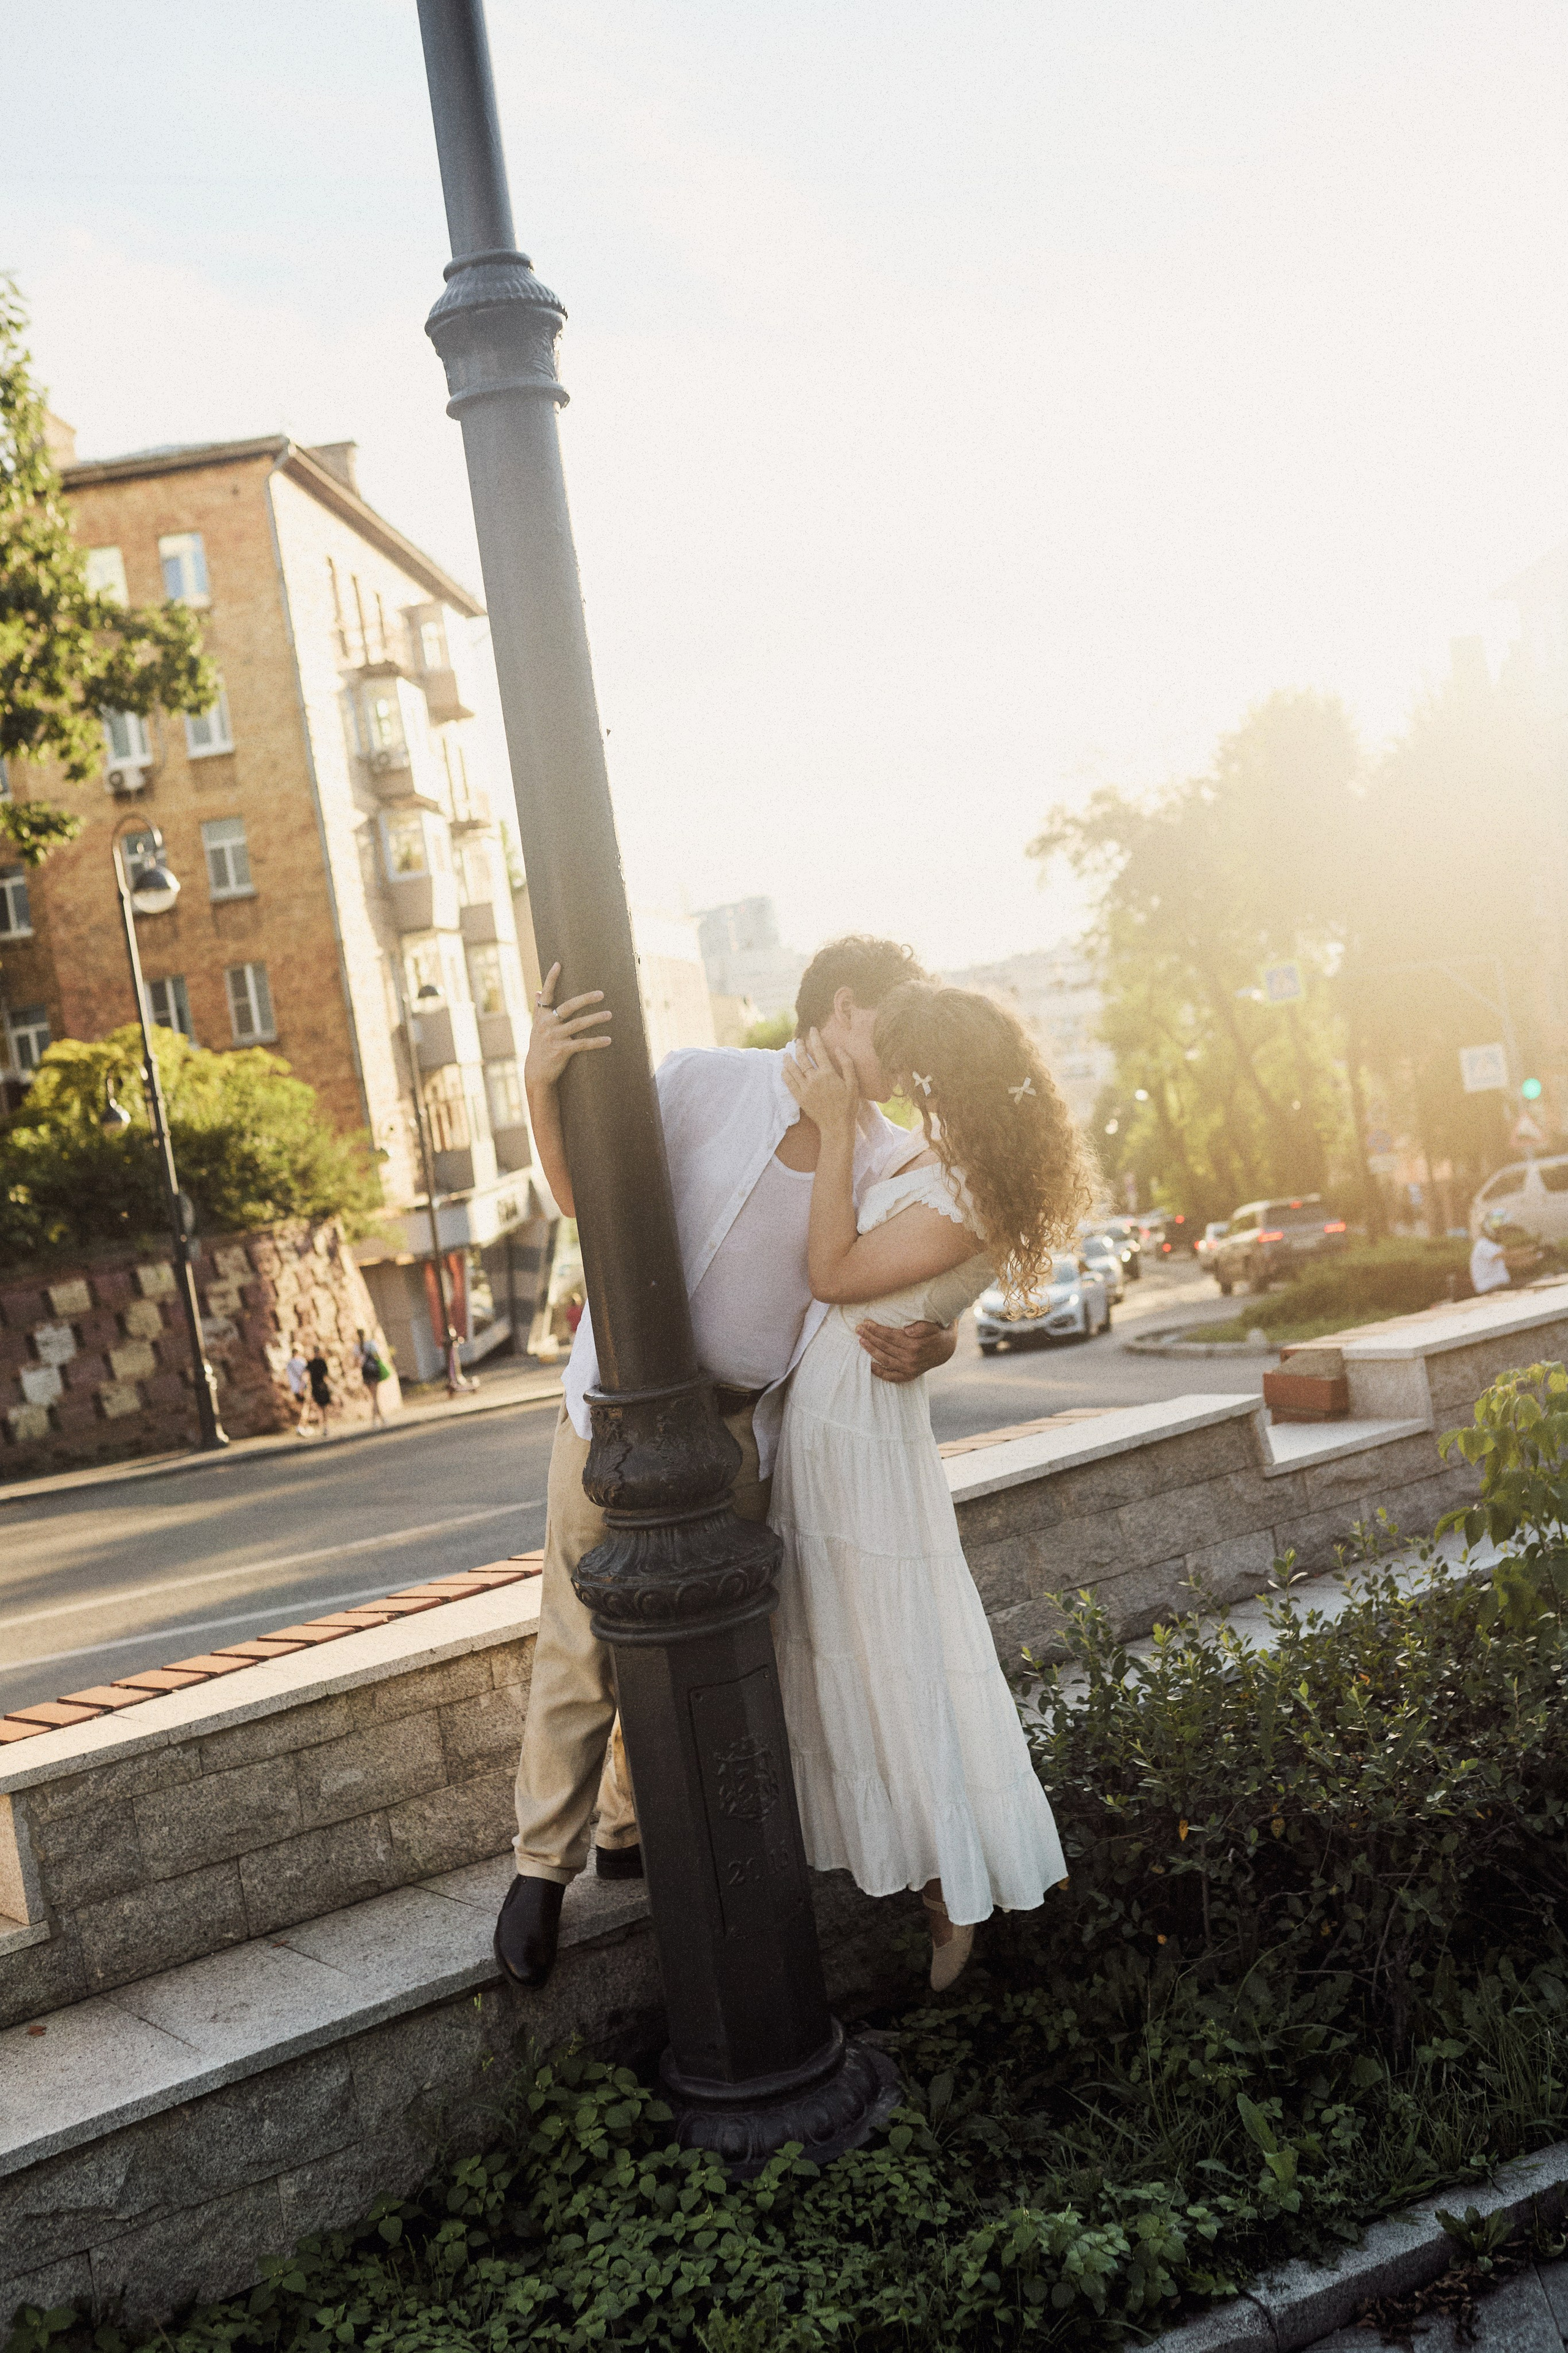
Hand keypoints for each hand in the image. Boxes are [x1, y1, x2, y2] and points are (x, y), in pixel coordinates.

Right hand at [524, 962, 610, 1091]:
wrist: (537, 1071)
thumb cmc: (539, 1045)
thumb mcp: (536, 1026)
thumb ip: (539, 1009)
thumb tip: (537, 991)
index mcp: (541, 1016)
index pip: (546, 994)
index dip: (551, 978)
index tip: (558, 964)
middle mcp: (546, 1024)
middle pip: (567, 1007)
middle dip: (585, 999)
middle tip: (601, 994)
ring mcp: (554, 1037)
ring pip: (578, 1024)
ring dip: (595, 1018)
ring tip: (610, 1014)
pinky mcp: (562, 1051)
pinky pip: (582, 1044)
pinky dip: (596, 1042)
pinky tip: (608, 1039)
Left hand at [782, 1027, 858, 1136]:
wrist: (836, 1125)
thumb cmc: (847, 1105)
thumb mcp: (853, 1083)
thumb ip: (847, 1064)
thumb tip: (838, 1049)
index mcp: (828, 1073)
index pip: (819, 1050)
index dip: (815, 1038)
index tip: (812, 1029)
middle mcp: (814, 1079)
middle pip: (803, 1057)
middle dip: (799, 1046)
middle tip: (798, 1040)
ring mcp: (805, 1089)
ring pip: (792, 1069)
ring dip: (789, 1058)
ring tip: (787, 1052)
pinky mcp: (799, 1098)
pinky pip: (789, 1083)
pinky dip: (785, 1074)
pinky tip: (784, 1069)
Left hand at [856, 1318, 957, 1383]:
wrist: (946, 1349)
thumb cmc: (937, 1333)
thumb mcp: (933, 1326)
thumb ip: (922, 1327)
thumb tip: (907, 1330)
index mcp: (915, 1345)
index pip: (890, 1336)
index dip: (876, 1329)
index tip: (866, 1322)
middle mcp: (911, 1358)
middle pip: (885, 1346)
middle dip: (870, 1337)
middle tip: (858, 1329)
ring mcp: (909, 1368)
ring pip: (885, 1359)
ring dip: (871, 1350)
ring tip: (861, 1341)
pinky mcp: (910, 1375)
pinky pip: (892, 1377)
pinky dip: (880, 1373)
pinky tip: (870, 1365)